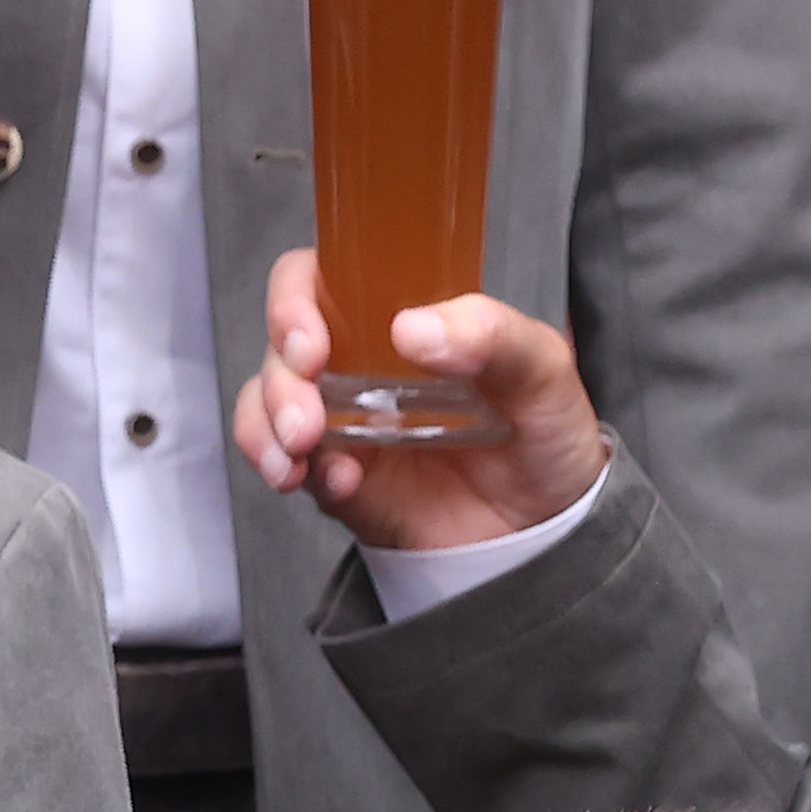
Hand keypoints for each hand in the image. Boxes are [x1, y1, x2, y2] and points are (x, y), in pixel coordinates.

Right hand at [232, 249, 607, 554]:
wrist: (547, 531)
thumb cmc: (546, 435)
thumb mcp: (543, 369)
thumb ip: (492, 334)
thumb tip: (412, 327)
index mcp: (401, 320)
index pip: (321, 280)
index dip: (293, 299)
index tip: (311, 341)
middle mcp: (358, 363)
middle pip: (280, 344)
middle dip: (279, 376)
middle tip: (305, 417)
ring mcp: (340, 421)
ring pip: (264, 402)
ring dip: (266, 423)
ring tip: (303, 452)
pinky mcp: (332, 476)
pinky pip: (281, 461)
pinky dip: (286, 467)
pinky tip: (336, 481)